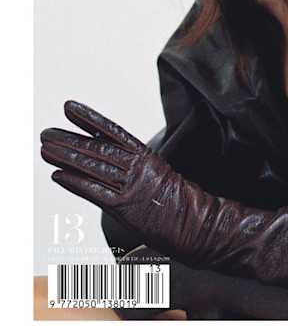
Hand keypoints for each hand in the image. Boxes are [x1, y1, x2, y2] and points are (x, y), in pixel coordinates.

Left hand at [40, 100, 223, 265]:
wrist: (199, 223)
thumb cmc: (183, 206)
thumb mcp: (162, 178)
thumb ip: (140, 171)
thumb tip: (119, 165)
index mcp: (147, 157)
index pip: (113, 132)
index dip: (90, 119)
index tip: (70, 108)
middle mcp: (137, 167)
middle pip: (97, 148)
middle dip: (69, 139)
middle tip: (46, 131)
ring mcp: (131, 186)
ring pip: (93, 166)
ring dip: (66, 157)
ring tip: (45, 148)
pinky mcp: (125, 207)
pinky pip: (95, 192)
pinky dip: (75, 183)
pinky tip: (58, 175)